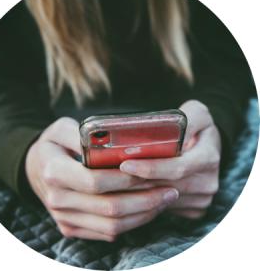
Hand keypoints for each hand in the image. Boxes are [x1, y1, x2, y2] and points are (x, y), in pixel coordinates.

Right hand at [25, 117, 178, 240]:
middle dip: (144, 199)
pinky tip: (146, 210)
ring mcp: (64, 218)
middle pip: (109, 207)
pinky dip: (131, 224)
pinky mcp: (71, 227)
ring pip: (111, 226)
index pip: (96, 181)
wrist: (35, 168)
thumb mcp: (60, 128)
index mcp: (55, 172)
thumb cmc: (52, 145)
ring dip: (142, 214)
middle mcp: (58, 199)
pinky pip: (106, 233)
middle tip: (169, 189)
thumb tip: (113, 140)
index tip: (152, 172)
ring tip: (164, 200)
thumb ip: (83, 132)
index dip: (127, 179)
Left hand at [120, 100, 220, 218]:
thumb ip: (187, 117)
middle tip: (111, 176)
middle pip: (166, 186)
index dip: (150, 168)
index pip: (177, 167)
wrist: (209, 147)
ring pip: (162, 199)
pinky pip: (166, 207)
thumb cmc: (198, 128)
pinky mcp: (194, 208)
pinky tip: (131, 190)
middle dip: (137, 182)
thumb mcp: (197, 112)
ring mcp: (201, 198)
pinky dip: (147, 200)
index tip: (126, 164)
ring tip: (115, 182)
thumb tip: (170, 128)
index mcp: (208, 157)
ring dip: (138, 192)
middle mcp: (207, 182)